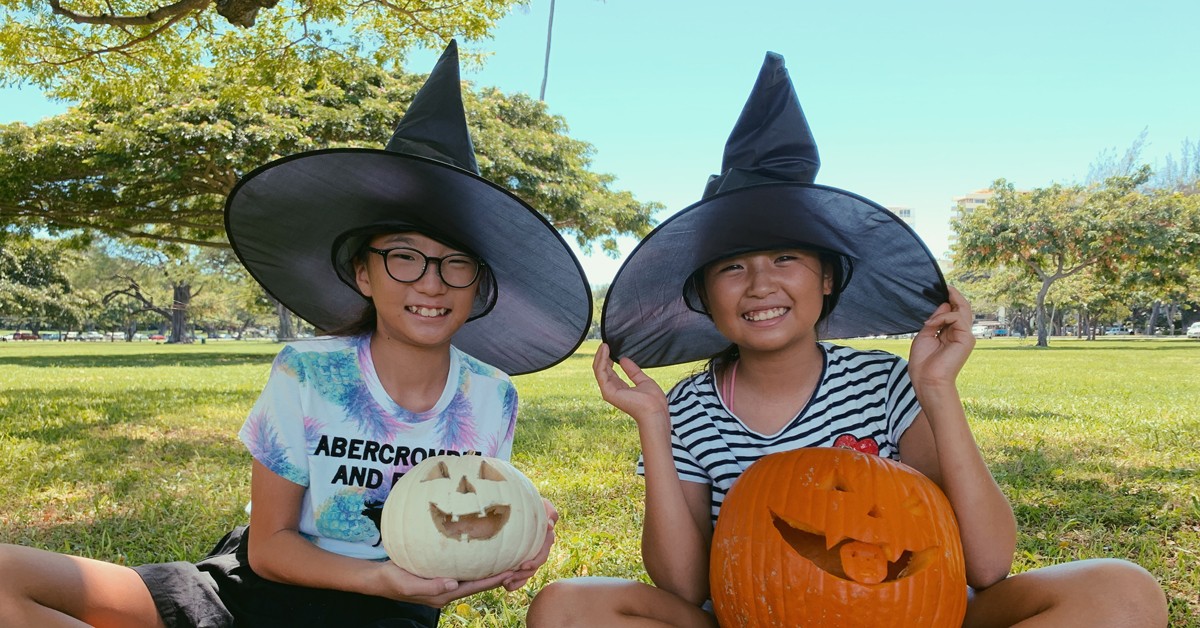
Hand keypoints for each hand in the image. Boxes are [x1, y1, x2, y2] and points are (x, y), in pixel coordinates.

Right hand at [373, 560, 514, 607]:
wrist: (378, 579)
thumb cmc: (392, 581)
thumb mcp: (408, 584)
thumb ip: (430, 586)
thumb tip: (453, 584)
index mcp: (445, 594)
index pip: (476, 587)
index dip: (495, 579)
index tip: (513, 571)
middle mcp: (449, 589)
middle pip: (480, 582)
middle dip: (501, 574)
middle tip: (521, 563)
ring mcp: (445, 581)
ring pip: (474, 574)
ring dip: (492, 567)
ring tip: (510, 556)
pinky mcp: (441, 572)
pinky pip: (464, 567)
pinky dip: (476, 560)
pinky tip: (483, 549)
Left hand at [502, 498, 558, 590]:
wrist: (517, 505)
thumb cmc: (531, 503)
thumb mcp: (542, 504)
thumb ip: (549, 511)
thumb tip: (550, 525)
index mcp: (545, 540)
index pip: (542, 555)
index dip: (534, 562)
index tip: (522, 566)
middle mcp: (538, 550)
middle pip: (534, 568)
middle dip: (523, 575)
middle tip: (509, 578)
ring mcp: (529, 556)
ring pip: (526, 574)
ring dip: (518, 581)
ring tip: (506, 583)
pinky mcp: (519, 559)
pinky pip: (520, 576)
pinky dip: (515, 583)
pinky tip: (506, 586)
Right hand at [592, 343, 669, 429]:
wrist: (655, 411)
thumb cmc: (653, 400)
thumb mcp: (643, 380)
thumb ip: (633, 371)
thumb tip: (622, 359)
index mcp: (621, 389)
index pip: (609, 372)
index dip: (608, 359)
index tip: (609, 348)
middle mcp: (613, 390)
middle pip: (602, 370)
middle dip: (602, 357)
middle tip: (605, 344)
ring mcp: (609, 391)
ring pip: (599, 370)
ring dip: (600, 357)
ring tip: (604, 345)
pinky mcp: (608, 391)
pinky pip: (601, 373)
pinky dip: (601, 361)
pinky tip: (605, 351)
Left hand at [907, 285, 974, 388]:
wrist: (927, 380)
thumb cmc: (923, 362)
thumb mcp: (926, 334)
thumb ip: (935, 320)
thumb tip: (944, 304)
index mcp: (951, 334)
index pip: (954, 312)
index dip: (949, 300)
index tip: (940, 289)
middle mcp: (960, 334)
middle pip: (963, 308)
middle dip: (955, 296)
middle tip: (945, 286)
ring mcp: (965, 336)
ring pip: (963, 310)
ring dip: (947, 305)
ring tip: (935, 310)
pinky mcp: (967, 338)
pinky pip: (957, 318)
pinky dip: (943, 317)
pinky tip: (931, 325)